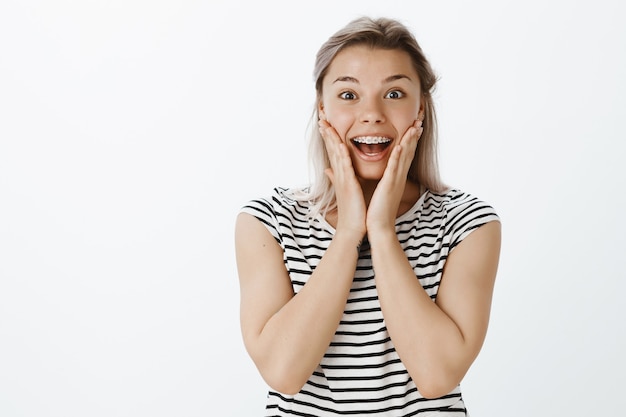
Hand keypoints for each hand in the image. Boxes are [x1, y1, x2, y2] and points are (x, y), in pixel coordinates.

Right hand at [318, 120, 366, 237]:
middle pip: (331, 149)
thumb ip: (336, 178)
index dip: (329, 137)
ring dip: (332, 139)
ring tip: (326, 124)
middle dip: (326, 132)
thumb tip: (328, 170)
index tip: (324, 123)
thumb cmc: (352, 211)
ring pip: (336, 154)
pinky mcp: (348, 185)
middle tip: (321, 116)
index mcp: (340, 175)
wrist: (353, 229)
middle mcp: (339, 175)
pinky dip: (342, 155)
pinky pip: (345, 167)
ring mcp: (342, 179)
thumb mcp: (344, 191)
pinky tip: (340, 144)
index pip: (333, 151)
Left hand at [366, 119, 422, 232]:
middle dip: (413, 136)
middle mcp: (398, 177)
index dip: (409, 140)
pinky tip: (401, 145)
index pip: (403, 155)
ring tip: (415, 126)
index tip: (413, 127)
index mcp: (395, 177)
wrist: (378, 227)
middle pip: (409, 152)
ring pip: (405, 157)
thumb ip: (376, 180)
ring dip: (410, 141)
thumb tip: (372, 173)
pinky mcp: (389, 186)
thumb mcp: (377, 191)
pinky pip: (395, 168)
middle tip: (419, 121)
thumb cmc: (376, 211)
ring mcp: (395, 181)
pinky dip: (399, 156)